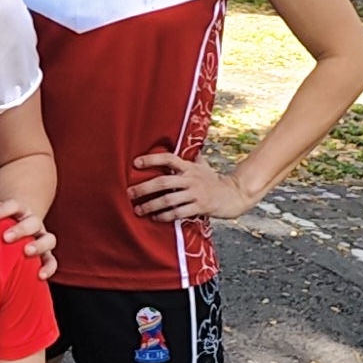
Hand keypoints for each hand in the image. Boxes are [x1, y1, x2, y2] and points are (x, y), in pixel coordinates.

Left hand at [0, 199, 57, 280]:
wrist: (22, 223)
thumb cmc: (4, 219)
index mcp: (20, 209)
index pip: (14, 205)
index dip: (2, 210)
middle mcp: (34, 222)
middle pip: (33, 222)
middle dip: (20, 229)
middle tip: (6, 237)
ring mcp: (42, 237)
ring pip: (48, 239)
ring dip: (39, 245)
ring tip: (27, 252)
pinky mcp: (48, 254)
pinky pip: (52, 260)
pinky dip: (49, 267)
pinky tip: (40, 275)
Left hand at [128, 148, 251, 220]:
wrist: (233, 196)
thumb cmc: (213, 181)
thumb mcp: (202, 166)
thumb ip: (190, 157)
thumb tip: (179, 144)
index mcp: (189, 167)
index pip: (168, 158)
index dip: (151, 159)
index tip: (135, 163)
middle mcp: (191, 179)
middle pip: (163, 181)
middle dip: (144, 188)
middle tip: (129, 193)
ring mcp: (195, 193)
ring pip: (168, 199)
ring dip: (151, 205)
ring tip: (138, 210)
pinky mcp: (200, 207)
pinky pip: (178, 212)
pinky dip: (165, 216)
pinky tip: (155, 218)